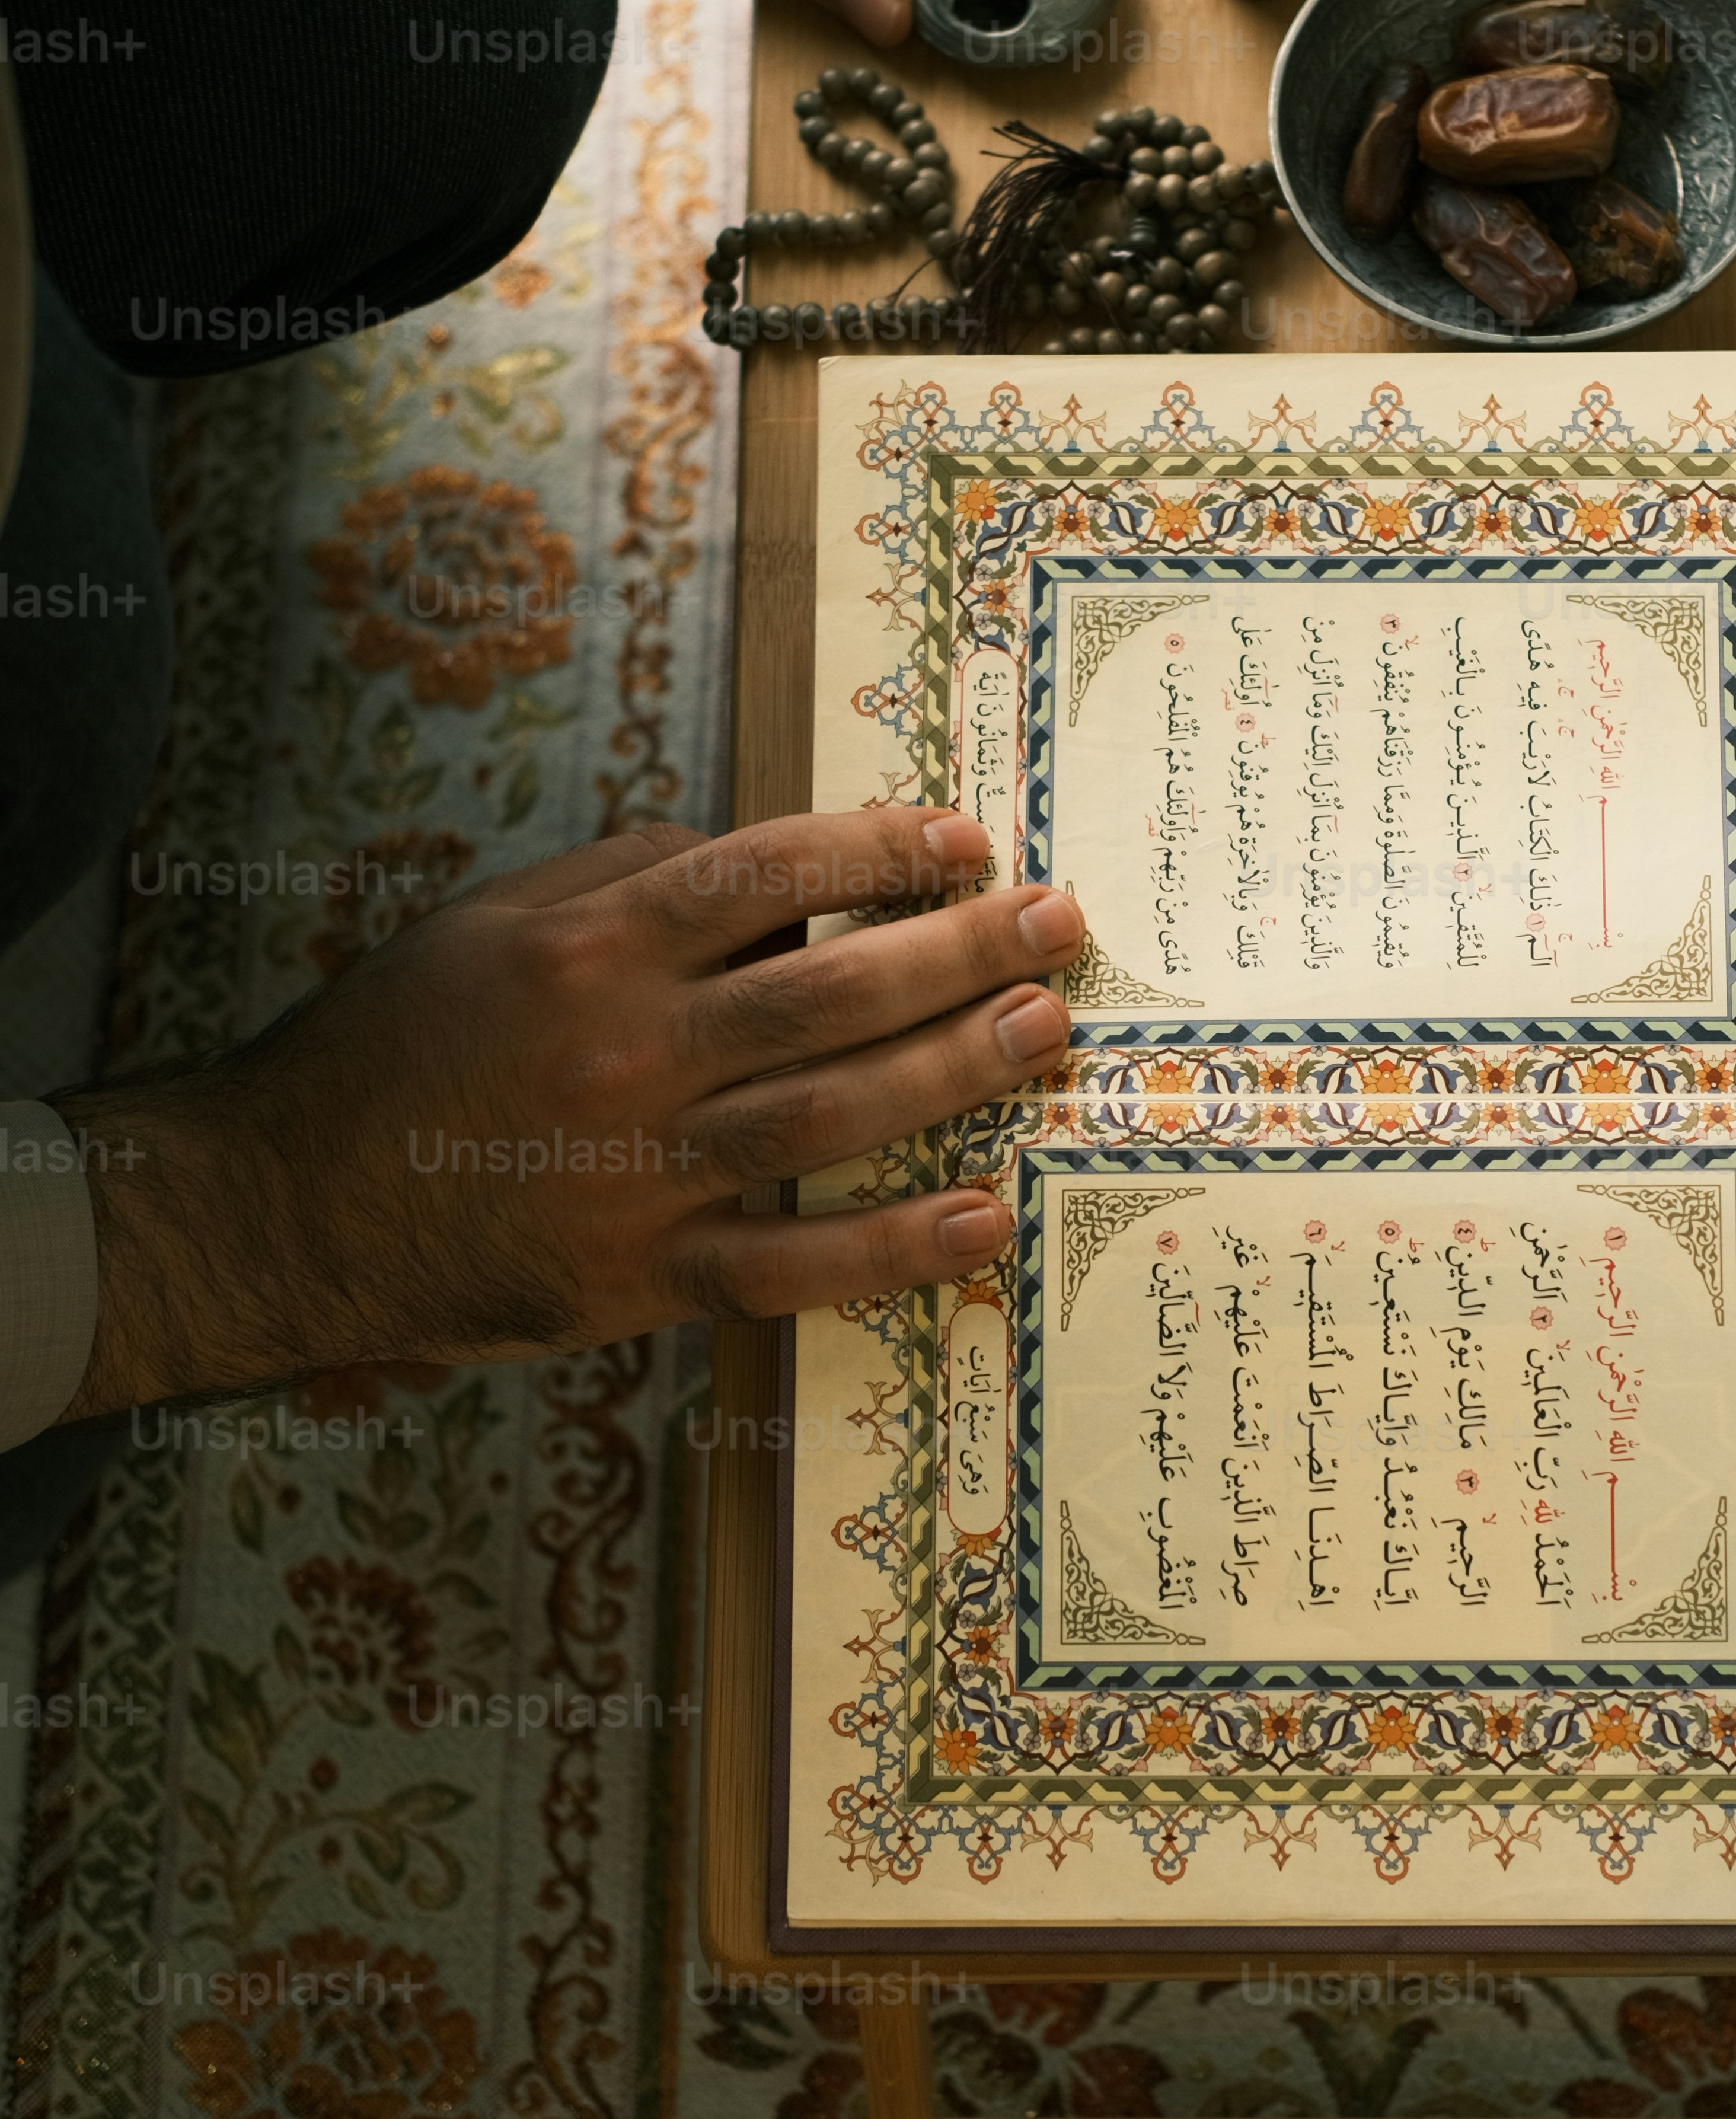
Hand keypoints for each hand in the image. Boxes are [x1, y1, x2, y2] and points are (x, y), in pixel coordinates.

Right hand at [57, 806, 1079, 1411]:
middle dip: (962, 952)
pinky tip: (982, 1220)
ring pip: (834, 1113)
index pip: (771, 873)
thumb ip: (626, 875)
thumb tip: (769, 863)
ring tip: (1047, 1032)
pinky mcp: (642, 1276)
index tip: (967, 842)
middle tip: (1061, 926)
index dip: (882, 850)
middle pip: (833, 990)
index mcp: (592, 947)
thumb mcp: (492, 919)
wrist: (291, 1203)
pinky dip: (895, 1247)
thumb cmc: (399, 1044)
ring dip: (957, 1071)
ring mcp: (642, 1172)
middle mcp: (628, 1051)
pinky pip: (794, 1264)